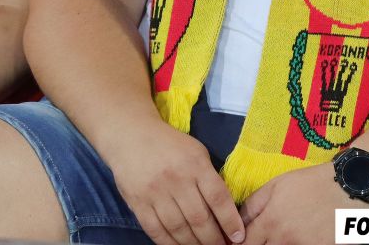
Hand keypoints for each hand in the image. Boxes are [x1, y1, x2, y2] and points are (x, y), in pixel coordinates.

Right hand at [102, 118, 243, 244]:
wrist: (130, 134)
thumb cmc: (169, 144)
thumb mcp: (196, 152)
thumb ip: (209, 178)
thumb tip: (224, 212)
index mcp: (195, 164)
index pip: (218, 198)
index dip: (230, 221)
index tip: (237, 236)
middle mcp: (176, 179)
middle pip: (200, 219)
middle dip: (213, 239)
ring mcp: (155, 192)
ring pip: (179, 229)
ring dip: (193, 244)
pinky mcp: (138, 202)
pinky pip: (156, 230)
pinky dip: (170, 244)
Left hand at [241, 162, 367, 244]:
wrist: (350, 189)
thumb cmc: (312, 184)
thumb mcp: (278, 184)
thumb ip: (254, 203)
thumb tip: (238, 219)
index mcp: (270, 220)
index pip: (245, 242)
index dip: (240, 243)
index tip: (240, 241)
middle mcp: (284, 239)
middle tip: (261, 238)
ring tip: (281, 237)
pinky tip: (299, 239)